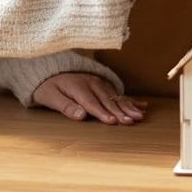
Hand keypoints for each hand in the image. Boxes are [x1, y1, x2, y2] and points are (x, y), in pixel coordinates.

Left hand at [31, 72, 146, 124]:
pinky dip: (131, 100)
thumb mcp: (50, 97)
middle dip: (120, 112)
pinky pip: (118, 93)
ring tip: (139, 116)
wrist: (51, 69)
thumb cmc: (48, 87)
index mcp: (78, 87)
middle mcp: (92, 83)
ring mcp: (99, 83)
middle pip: (107, 101)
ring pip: (116, 97)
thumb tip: (81, 116)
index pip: (91, 103)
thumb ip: (65, 106)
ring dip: (129, 107)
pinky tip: (142, 106)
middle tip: (131, 121)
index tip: (112, 122)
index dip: (102, 113)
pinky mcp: (104, 85)